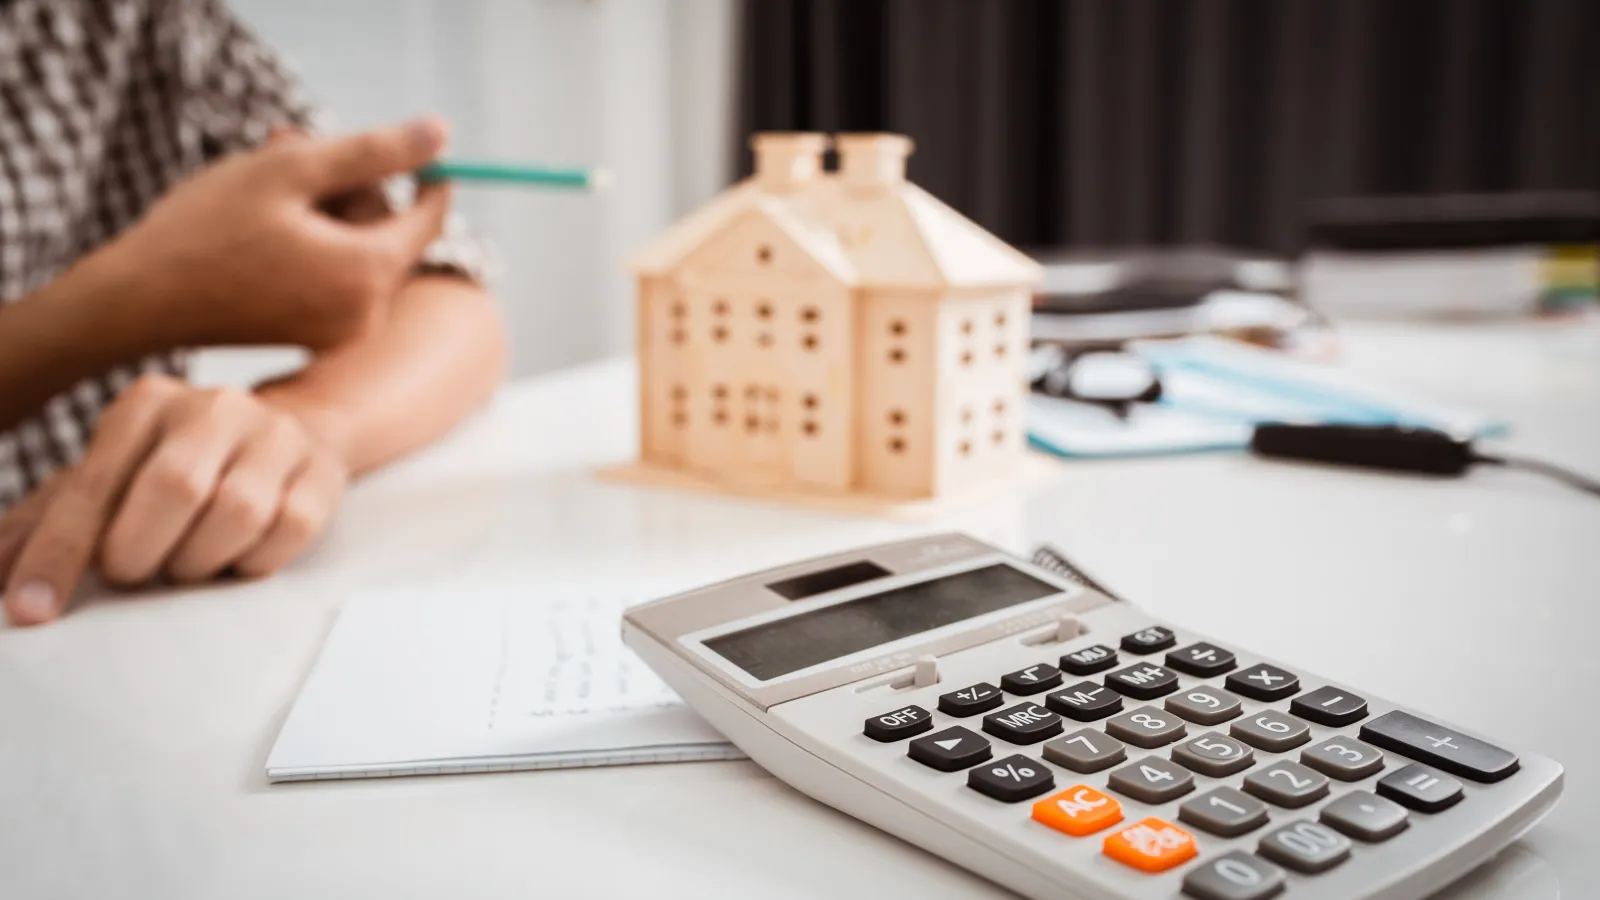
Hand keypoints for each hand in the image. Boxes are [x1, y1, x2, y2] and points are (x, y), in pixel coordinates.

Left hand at [0, 375, 348, 625]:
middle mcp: (215, 407)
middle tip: (134, 570)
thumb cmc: (183, 465)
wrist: (289, 433)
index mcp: (147, 404)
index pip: (93, 484)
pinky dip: (253, 561)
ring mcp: (277, 438)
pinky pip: (288, 532)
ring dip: (200, 561)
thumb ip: (50, 522)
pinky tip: (236, 555)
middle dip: (141, 551)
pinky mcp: (322, 473)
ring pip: (237, 513)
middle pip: (174, 488)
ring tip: (187, 561)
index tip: (32, 609)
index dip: (59, 553)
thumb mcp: (112, 479)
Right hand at [110, 117, 453, 350]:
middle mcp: (367, 314)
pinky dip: (313, 243)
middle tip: (288, 140)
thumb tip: (442, 136)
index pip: (428, 217)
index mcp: (368, 273)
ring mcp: (341, 333)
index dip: (425, 177)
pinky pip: (335, 278)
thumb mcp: (292, 171)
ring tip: (265, 179)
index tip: (408, 149)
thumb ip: (374, 153)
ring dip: (326, 210)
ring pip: (358, 251)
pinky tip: (266, 220)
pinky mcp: (316, 338)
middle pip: (388, 232)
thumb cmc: (207, 229)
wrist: (140, 301)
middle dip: (349, 185)